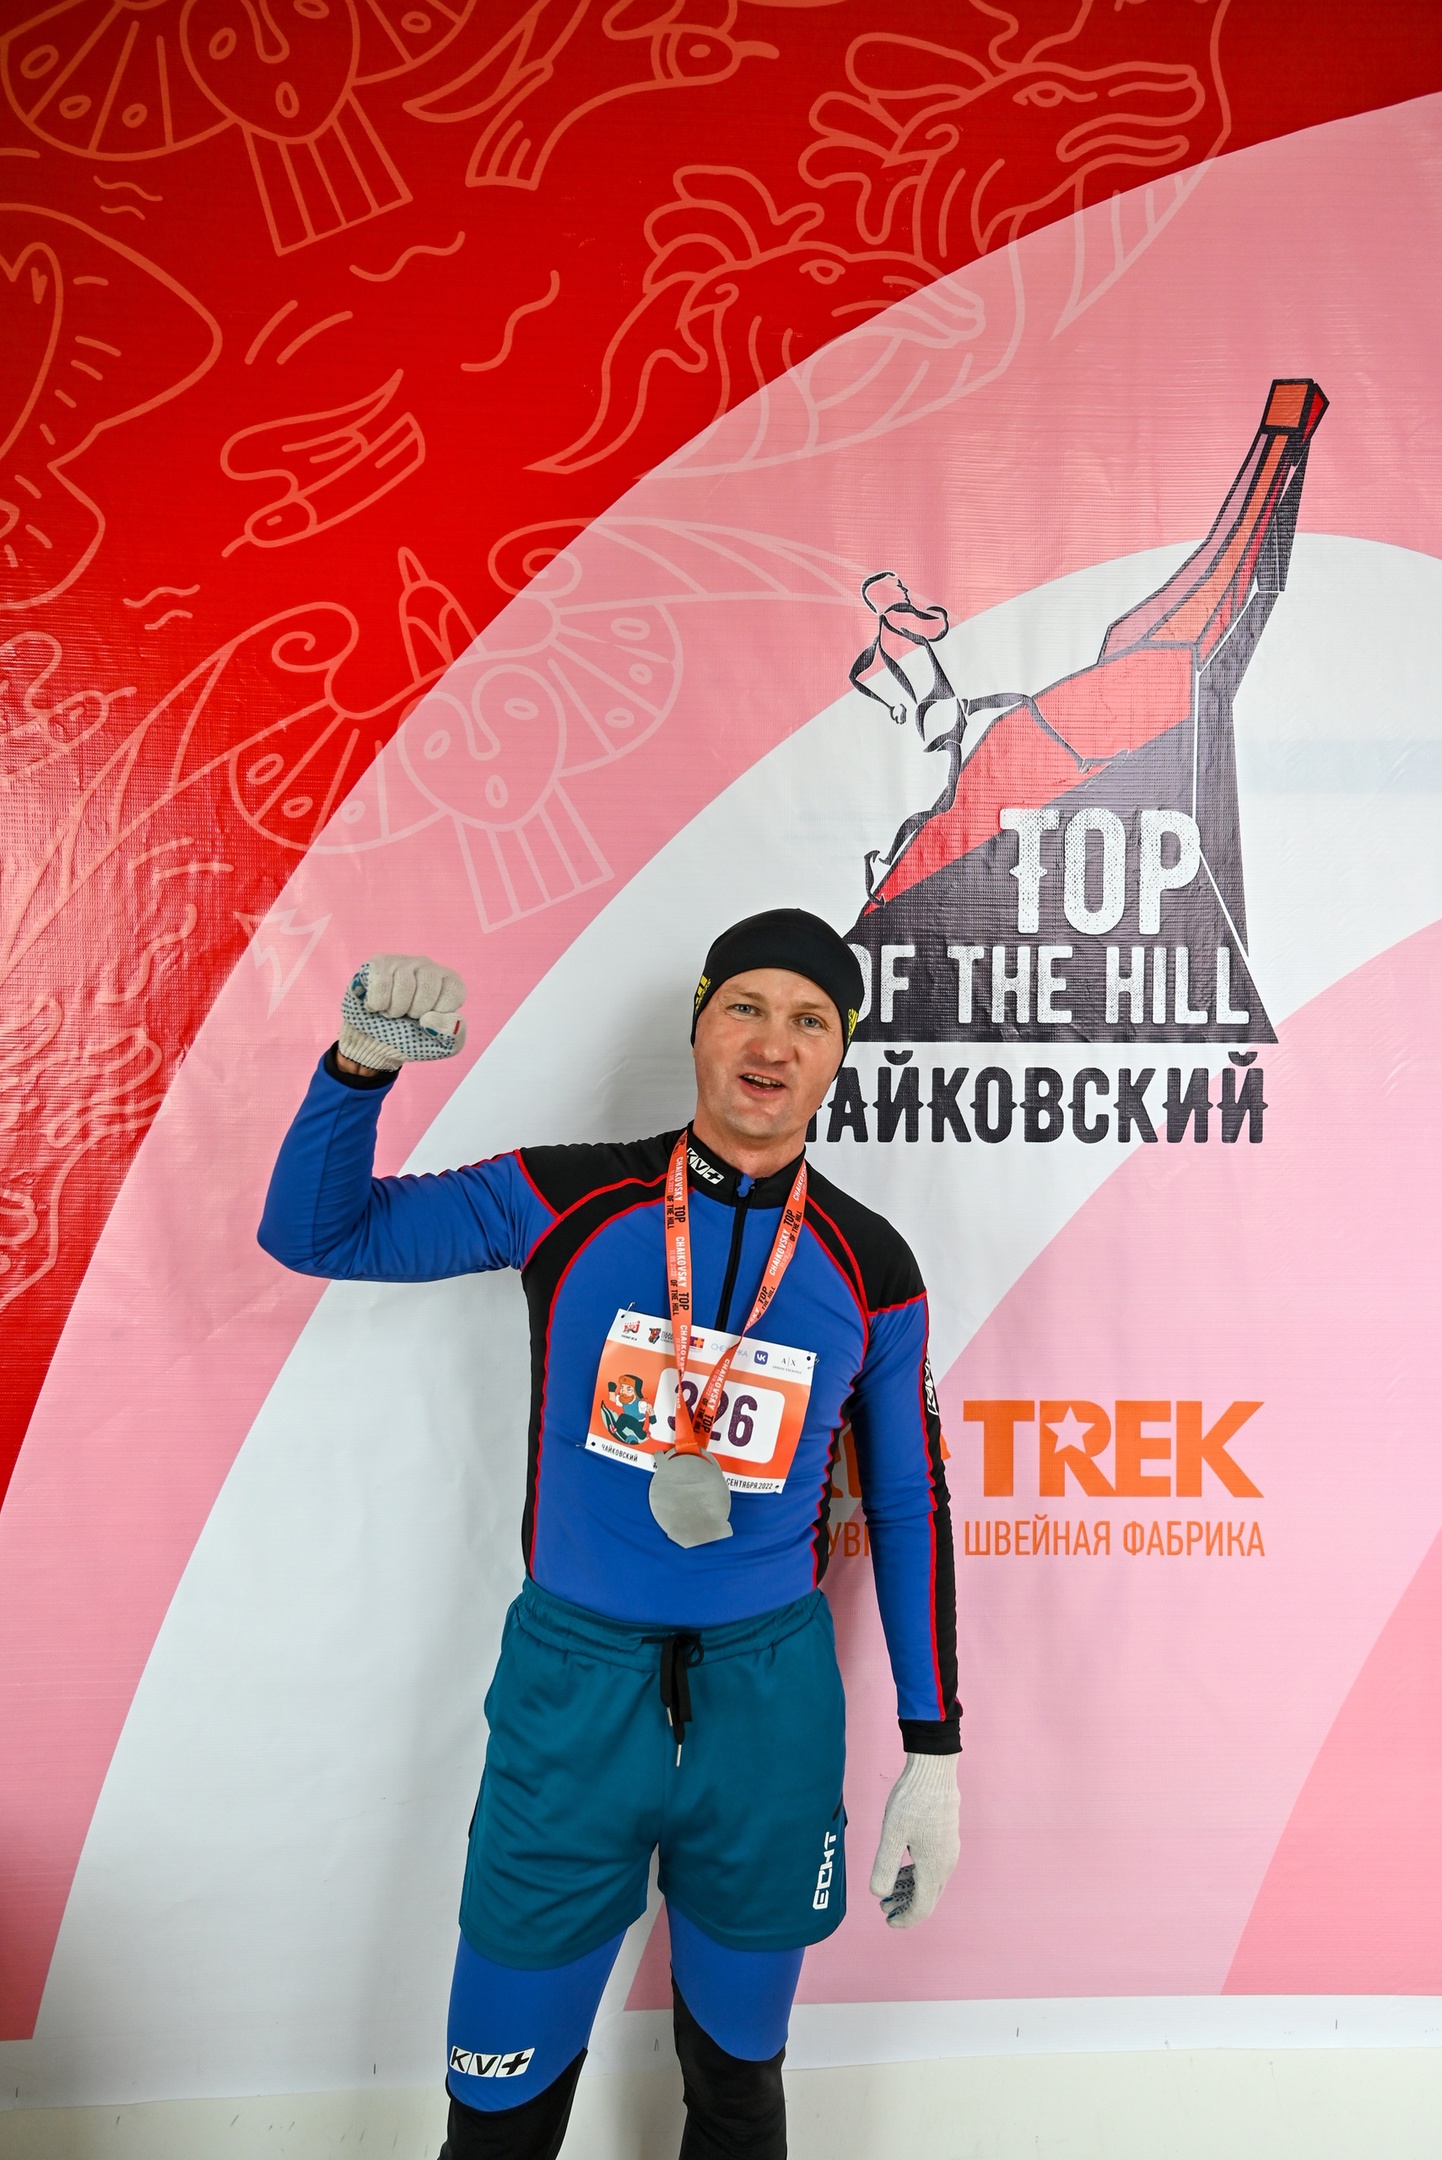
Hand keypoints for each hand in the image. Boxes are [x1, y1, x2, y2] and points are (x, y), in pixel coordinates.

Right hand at [336, 954, 466, 1072]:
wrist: (375, 1044)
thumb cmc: (412, 1040)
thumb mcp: (442, 1044)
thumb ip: (452, 1032)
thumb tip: (430, 1018)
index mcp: (449, 983)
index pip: (454, 992)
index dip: (439, 1012)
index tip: (428, 1019)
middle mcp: (428, 967)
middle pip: (428, 986)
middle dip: (415, 1011)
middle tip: (407, 1016)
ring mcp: (403, 962)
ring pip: (404, 984)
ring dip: (394, 1009)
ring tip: (392, 1012)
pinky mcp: (378, 964)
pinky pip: (382, 983)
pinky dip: (377, 1004)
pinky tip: (377, 1006)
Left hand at [868, 1752, 959, 1928]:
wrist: (934, 1771)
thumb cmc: (912, 1801)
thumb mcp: (892, 1835)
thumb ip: (885, 1867)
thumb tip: (878, 1895)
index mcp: (933, 1868)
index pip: (922, 1908)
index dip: (905, 1920)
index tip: (888, 1921)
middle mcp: (946, 1864)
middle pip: (928, 1898)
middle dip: (905, 1907)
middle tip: (883, 1908)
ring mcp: (949, 1851)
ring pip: (930, 1882)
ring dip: (910, 1890)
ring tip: (889, 1890)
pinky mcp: (946, 1838)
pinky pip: (933, 1867)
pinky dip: (917, 1875)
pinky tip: (902, 1868)